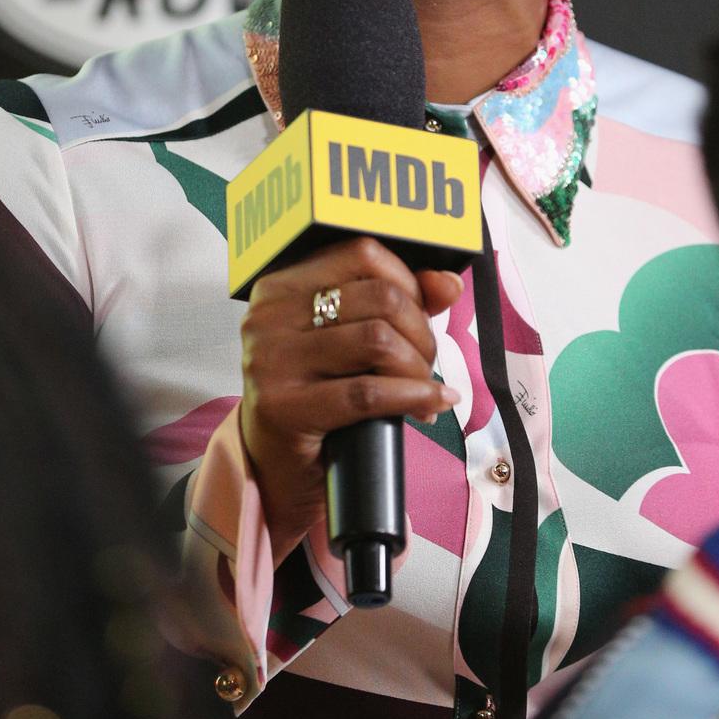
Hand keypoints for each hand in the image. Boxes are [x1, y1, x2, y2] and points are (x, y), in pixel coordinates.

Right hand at [238, 237, 463, 560]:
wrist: (276, 465)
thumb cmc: (317, 393)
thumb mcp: (350, 338)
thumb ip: (398, 300)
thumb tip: (449, 282)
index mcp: (281, 285)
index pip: (362, 253)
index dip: (408, 281)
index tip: (419, 315)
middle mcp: (268, 315)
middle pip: (380, 297)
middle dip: (421, 332)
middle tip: (427, 363)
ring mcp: (270, 361)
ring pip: (379, 341)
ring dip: (419, 367)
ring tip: (423, 387)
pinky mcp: (283, 407)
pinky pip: (368, 393)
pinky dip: (413, 397)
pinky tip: (430, 406)